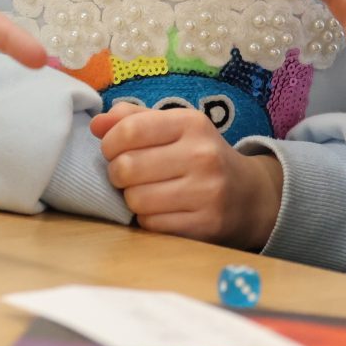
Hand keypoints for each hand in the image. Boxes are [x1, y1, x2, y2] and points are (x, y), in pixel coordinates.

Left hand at [90, 105, 281, 246]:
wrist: (249, 196)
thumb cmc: (199, 155)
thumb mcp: (174, 127)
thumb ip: (132, 120)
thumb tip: (96, 124)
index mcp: (191, 123)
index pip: (130, 130)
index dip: (110, 143)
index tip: (112, 150)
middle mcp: (202, 156)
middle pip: (127, 168)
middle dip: (117, 173)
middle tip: (127, 174)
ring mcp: (206, 193)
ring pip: (136, 200)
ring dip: (131, 198)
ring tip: (144, 192)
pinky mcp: (206, 225)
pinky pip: (151, 224)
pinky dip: (147, 219)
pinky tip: (160, 210)